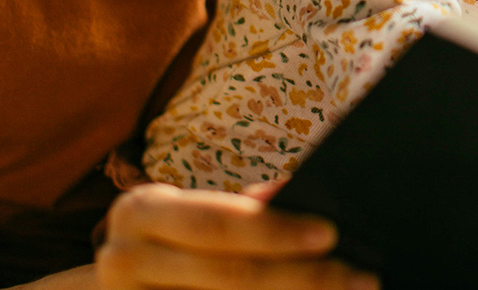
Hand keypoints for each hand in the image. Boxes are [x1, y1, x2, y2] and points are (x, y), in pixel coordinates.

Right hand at [95, 180, 378, 289]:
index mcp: (140, 213)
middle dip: (301, 277)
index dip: (274, 231)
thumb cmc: (171, 236)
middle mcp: (122, 261)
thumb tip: (291, 196)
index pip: (219, 224)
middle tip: (360, 277)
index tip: (330, 233)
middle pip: (229, 276)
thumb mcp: (191, 212)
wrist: (118, 283)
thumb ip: (241, 209)